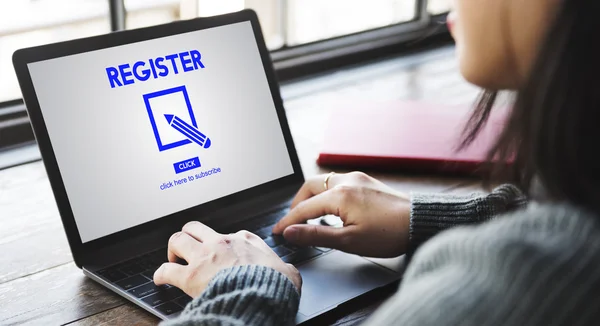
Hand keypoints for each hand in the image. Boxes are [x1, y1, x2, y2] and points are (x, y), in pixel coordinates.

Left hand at [154, 221, 301, 296]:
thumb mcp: (287, 271)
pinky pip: (167, 270)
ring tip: (173, 258)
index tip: (222, 253)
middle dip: (189, 235)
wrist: (262, 295)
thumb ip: (284, 268)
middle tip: (188, 248)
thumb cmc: (274, 284)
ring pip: (178, 239)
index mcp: (245, 240)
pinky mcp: (191, 276)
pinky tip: (160, 279)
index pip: (229, 234)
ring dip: (173, 249)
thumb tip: (289, 273)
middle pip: (195, 227)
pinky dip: (160, 273)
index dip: (223, 243)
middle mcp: (221, 243)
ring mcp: (204, 257)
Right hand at [272, 172, 409, 257]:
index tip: (277, 232)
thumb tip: (291, 232)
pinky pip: (338, 182)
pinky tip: (331, 209)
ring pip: (324, 182)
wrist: (420, 222)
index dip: (288, 221)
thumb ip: (316, 235)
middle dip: (297, 203)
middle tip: (293, 222)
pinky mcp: (366, 181)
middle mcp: (346, 181)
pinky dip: (327, 194)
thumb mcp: (349, 241)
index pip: (304, 208)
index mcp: (340, 195)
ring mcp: (357, 178)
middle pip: (310, 186)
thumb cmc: (389, 233)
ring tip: (310, 216)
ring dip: (312, 197)